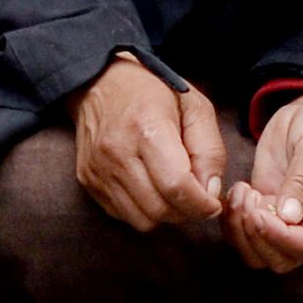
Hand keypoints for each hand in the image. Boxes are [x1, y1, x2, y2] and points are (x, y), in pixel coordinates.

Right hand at [71, 52, 226, 232]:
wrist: (101, 83)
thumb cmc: (154, 92)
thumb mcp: (195, 107)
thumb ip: (209, 150)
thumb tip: (211, 193)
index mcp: (147, 128)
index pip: (176, 186)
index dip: (201, 204)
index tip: (213, 204)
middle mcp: (118, 153)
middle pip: (159, 209)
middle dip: (187, 213)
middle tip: (198, 200)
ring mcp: (98, 170)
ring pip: (140, 219)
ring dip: (165, 216)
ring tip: (176, 195)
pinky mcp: (88, 182)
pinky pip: (122, 215)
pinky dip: (143, 212)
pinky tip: (153, 190)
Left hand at [228, 86, 302, 272]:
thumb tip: (289, 217)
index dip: (280, 237)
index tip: (259, 212)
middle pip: (281, 258)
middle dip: (257, 236)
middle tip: (249, 198)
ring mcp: (287, 219)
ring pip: (259, 253)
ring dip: (241, 231)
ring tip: (242, 192)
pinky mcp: (265, 208)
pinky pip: (244, 234)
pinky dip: (232, 222)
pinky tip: (235, 192)